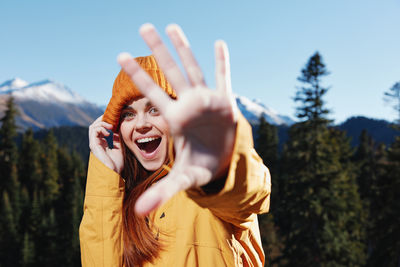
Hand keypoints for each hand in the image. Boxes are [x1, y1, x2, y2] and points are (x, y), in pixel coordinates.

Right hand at [89, 115, 123, 173]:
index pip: (101, 128)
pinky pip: (94, 131)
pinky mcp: (93, 145)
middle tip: (112, 118)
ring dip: (102, 123)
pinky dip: (101, 128)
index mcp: (102, 143)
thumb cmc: (118, 163)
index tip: (116, 119)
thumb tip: (120, 126)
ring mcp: (94, 143)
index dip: (107, 122)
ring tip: (111, 125)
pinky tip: (108, 132)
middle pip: (95, 125)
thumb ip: (118, 137)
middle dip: (103, 119)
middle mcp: (97, 142)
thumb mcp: (120, 146)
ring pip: (93, 126)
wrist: (114, 173)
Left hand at [117, 23, 237, 214]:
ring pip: (194, 69)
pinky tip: (218, 43)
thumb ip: (162, 193)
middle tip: (144, 26)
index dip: (137, 74)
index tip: (120, 54)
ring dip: (184, 48)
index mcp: (175, 119)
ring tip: (171, 26)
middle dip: (158, 50)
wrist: (223, 165)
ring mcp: (207, 101)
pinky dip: (222, 62)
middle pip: (171, 72)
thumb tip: (138, 213)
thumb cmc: (200, 168)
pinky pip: (224, 78)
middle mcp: (188, 105)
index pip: (152, 92)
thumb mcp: (182, 181)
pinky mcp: (226, 103)